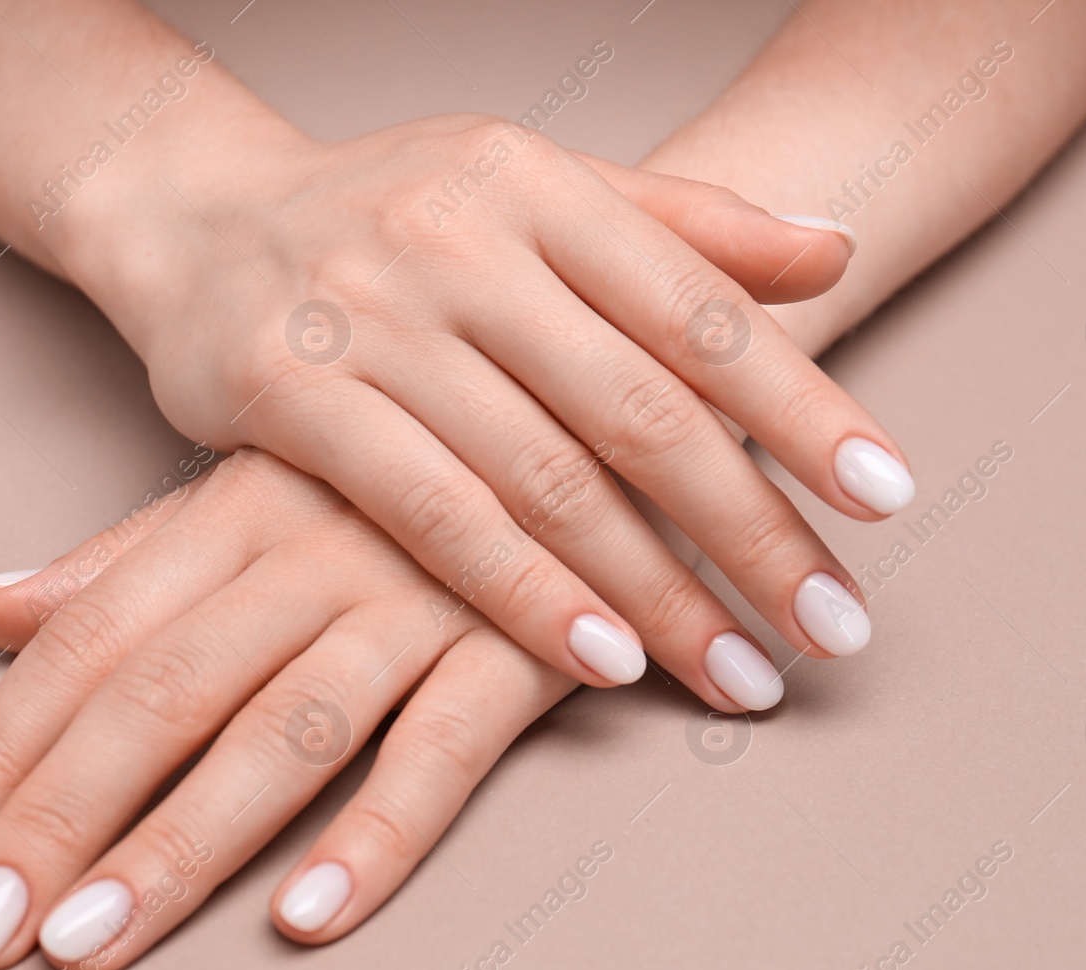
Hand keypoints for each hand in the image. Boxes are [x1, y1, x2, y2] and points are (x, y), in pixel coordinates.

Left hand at [0, 450, 578, 969]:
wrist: (607, 388)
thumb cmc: (424, 447)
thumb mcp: (268, 477)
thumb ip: (131, 553)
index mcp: (239, 505)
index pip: (88, 640)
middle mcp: (313, 550)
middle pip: (159, 696)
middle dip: (56, 818)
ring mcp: (419, 595)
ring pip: (280, 731)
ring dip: (180, 844)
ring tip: (90, 941)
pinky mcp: (524, 643)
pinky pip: (445, 750)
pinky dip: (378, 833)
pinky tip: (308, 914)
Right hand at [57, 111, 911, 710]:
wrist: (198, 216)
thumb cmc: (393, 214)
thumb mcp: (536, 190)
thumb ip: (683, 225)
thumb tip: (835, 252)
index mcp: (540, 182)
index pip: (701, 308)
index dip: (804, 407)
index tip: (887, 499)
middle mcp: (460, 239)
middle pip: (640, 408)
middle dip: (749, 531)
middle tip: (830, 627)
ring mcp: (369, 317)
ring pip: (544, 476)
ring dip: (656, 590)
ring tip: (740, 670)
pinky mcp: (286, 394)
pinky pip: (431, 515)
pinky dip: (524, 594)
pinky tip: (602, 660)